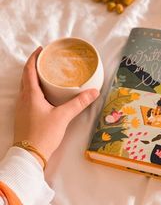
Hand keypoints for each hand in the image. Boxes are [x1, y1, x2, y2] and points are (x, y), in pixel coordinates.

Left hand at [13, 47, 99, 166]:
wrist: (29, 155)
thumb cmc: (43, 134)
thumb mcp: (63, 117)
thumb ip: (78, 103)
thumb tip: (94, 92)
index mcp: (30, 95)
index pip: (29, 70)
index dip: (34, 58)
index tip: (42, 49)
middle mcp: (23, 98)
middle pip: (26, 76)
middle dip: (34, 65)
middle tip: (47, 60)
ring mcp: (22, 107)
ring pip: (26, 86)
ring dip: (33, 77)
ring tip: (46, 74)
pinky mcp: (24, 115)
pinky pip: (27, 95)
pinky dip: (34, 88)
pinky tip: (44, 93)